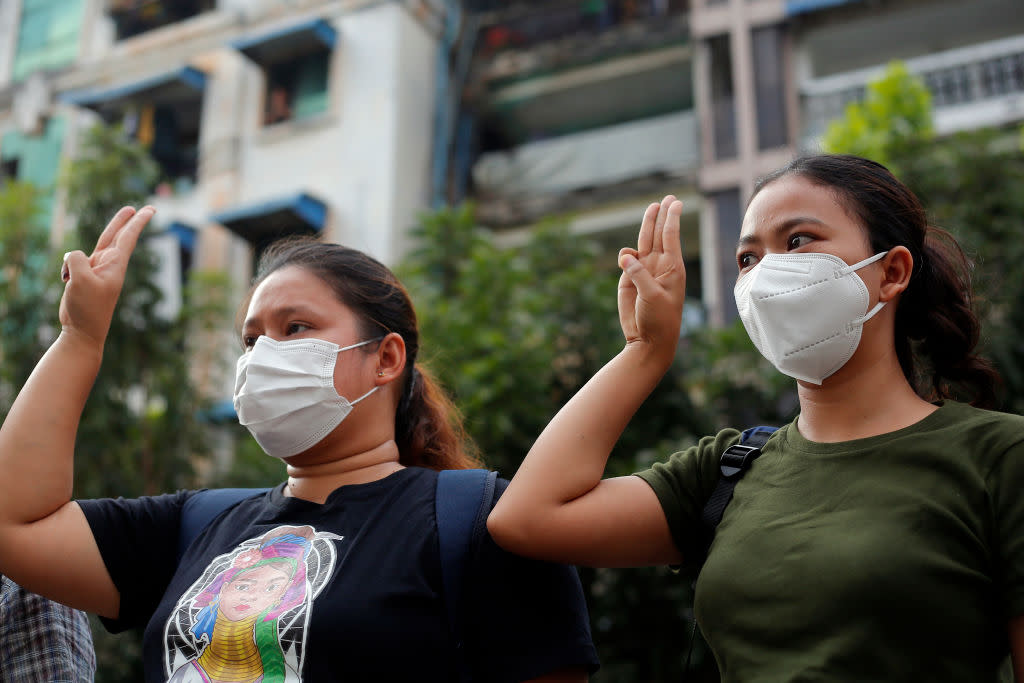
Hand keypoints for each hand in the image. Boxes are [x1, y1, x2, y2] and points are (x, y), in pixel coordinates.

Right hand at [59, 206, 154, 347]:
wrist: (82, 330)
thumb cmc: (87, 307)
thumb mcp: (80, 280)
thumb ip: (77, 259)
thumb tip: (73, 255)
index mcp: (115, 264)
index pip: (128, 237)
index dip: (137, 221)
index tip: (151, 209)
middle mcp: (108, 264)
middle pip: (115, 236)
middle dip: (124, 221)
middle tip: (134, 207)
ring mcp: (95, 269)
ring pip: (90, 249)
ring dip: (79, 258)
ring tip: (73, 280)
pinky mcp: (83, 275)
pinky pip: (73, 260)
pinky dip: (66, 267)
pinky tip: (65, 282)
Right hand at [617, 195, 685, 353]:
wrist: (648, 340)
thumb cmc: (659, 320)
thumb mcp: (652, 297)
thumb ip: (639, 275)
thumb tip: (626, 256)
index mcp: (672, 268)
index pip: (671, 237)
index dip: (672, 218)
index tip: (676, 202)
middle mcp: (659, 266)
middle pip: (659, 234)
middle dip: (661, 216)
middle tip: (666, 198)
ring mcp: (644, 271)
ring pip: (644, 242)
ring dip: (647, 225)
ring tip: (652, 207)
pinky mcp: (629, 280)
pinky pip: (627, 260)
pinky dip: (625, 255)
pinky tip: (626, 258)